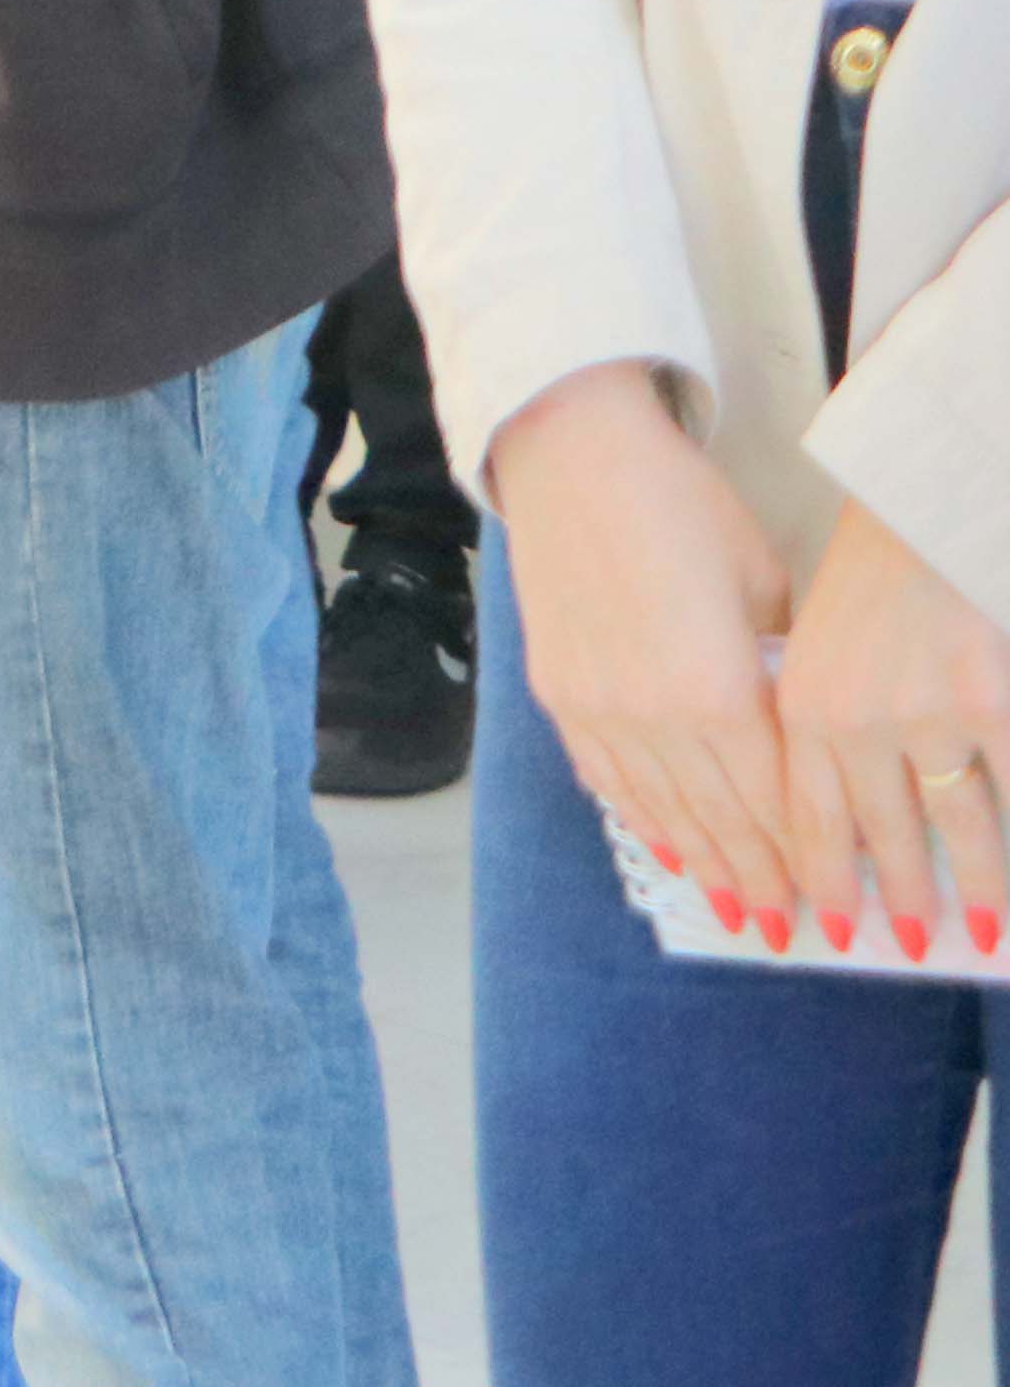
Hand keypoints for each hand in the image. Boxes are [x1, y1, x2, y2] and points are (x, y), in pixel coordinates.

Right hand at [486, 365, 801, 934]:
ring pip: (660, 810)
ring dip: (700, 864)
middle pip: (718, 821)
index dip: (803, 856)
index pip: (774, 801)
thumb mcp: (763, 582)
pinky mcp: (559, 692)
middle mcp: (652, 716)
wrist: (573, 458)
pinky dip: (640, 817)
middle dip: (757, 880)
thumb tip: (799, 721)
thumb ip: (782, 665)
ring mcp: (596, 709)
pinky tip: (663, 844)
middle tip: (784, 928)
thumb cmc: (684, 508)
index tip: (827, 900)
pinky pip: (605, 777)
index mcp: (717, 691)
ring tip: (730, 908)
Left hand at [773, 500, 1009, 956]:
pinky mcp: (996, 701)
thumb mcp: (818, 644)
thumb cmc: (873, 569)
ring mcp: (932, 714)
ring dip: (975, 887)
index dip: (817, 880)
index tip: (826, 926)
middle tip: (910, 946)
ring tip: (979, 929)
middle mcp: (858, 719)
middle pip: (881, 837)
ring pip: (959, 827)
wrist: (928, 501)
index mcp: (802, 705)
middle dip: (898, 901)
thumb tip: (846, 815)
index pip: (806, 818)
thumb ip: (821, 723)